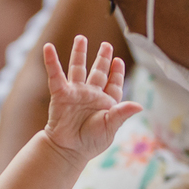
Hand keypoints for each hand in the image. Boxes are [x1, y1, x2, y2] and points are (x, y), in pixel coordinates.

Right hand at [42, 35, 140, 166]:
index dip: (117, 73)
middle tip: (106, 45)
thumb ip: (122, 113)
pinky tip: (48, 48)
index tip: (118, 61)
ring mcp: (76, 93)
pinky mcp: (60, 94)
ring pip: (78, 68)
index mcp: (106, 103)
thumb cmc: (90, 142)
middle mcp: (91, 95)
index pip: (114, 84)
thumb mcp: (110, 127)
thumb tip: (140, 105)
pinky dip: (52, 62)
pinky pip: (56, 75)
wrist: (68, 150)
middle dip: (103, 58)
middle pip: (98, 72)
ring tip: (81, 38)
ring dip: (79, 53)